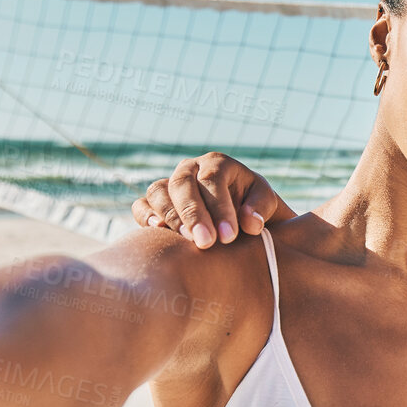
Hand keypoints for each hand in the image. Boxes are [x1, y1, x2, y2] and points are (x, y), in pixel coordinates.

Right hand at [129, 152, 284, 247]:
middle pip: (182, 184)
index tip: (228, 237)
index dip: (219, 207)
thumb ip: (260, 208)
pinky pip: (141, 205)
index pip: (212, 179)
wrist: (237, 215)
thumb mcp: (264, 203)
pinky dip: (146, 216)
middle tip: (206, 242)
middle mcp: (189, 169)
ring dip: (171, 216)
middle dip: (193, 214)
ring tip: (187, 241)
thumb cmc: (252, 206)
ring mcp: (169, 184)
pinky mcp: (154, 203)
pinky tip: (158, 231)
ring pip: (158, 192)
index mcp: (217, 164)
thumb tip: (250, 223)